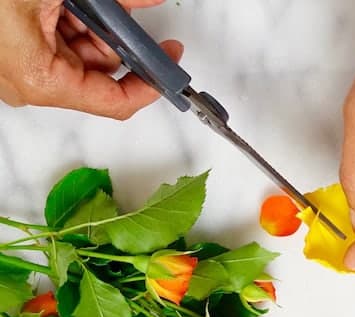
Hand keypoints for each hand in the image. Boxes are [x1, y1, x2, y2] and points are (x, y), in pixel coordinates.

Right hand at [0, 0, 182, 119]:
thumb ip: (114, 1)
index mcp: (42, 81)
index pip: (116, 101)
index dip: (149, 81)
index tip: (171, 61)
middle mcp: (29, 83)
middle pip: (99, 67)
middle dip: (115, 31)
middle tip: (118, 4)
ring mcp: (17, 68)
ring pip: (78, 47)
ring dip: (90, 17)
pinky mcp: (10, 51)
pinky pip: (54, 37)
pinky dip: (67, 14)